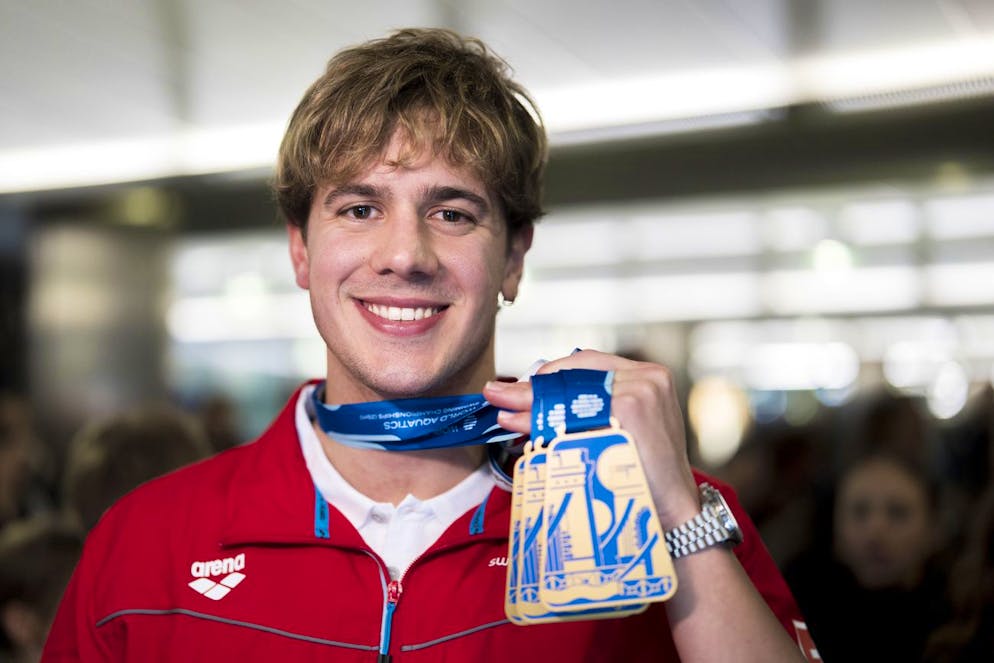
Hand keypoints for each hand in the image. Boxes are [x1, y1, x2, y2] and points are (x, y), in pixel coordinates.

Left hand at [483, 349, 700, 528]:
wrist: (674, 515)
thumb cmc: (644, 478)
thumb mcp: (621, 433)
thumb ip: (592, 410)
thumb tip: (530, 402)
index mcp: (649, 376)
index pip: (588, 363)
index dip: (550, 375)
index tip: (522, 388)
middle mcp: (647, 377)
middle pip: (575, 373)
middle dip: (533, 387)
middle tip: (498, 396)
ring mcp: (641, 390)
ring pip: (570, 392)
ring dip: (531, 403)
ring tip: (504, 414)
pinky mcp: (631, 408)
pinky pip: (573, 410)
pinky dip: (542, 418)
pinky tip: (520, 425)